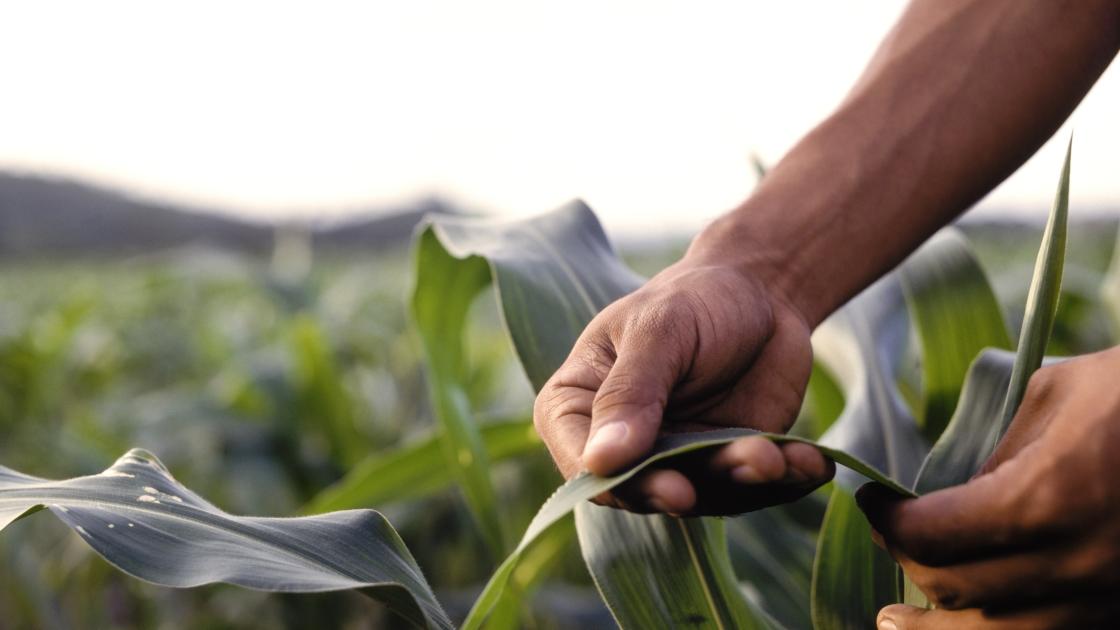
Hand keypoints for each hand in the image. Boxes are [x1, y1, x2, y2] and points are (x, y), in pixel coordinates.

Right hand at [533, 252, 833, 515]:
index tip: (666, 484)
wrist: (763, 293)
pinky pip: (754, 487)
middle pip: (639, 490)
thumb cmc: (693, 299)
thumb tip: (600, 460)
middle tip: (712, 483)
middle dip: (684, 492)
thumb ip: (630, 392)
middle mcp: (623, 444)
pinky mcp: (728, 465)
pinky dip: (785, 478)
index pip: (581, 460)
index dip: (617, 482)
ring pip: (703, 493)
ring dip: (740, 479)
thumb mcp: (659, 330)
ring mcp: (676, 459)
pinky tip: (812, 463)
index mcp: (580, 404)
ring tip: (774, 456)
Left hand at [858, 347, 1119, 628]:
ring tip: (895, 623)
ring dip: (939, 629)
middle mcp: (1076, 564)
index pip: (933, 535)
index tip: (870, 502)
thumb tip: (948, 496)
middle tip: (885, 538)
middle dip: (906, 565)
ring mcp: (1107, 598)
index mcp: (1047, 499)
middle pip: (958, 590)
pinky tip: (972, 619)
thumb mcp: (1054, 396)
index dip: (888, 523)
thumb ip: (991, 451)